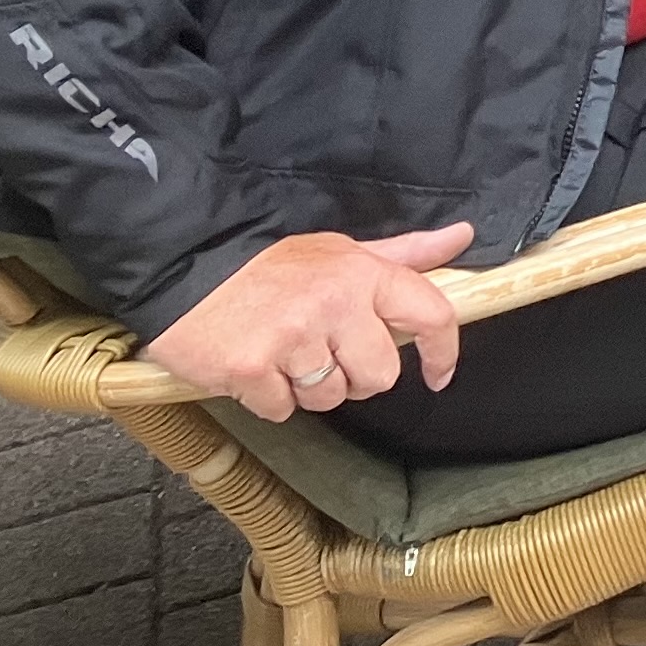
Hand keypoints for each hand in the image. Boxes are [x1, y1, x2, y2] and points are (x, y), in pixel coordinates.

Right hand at [148, 223, 472, 421]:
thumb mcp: (339, 250)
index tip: (440, 375)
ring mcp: (292, 338)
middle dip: (356, 375)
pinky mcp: (250, 369)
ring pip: (331, 397)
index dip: (445, 352)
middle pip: (379, 375)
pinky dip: (270, 398)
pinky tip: (255, 368)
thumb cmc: (267, 266)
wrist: (184, 271)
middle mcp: (334, 304)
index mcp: (362, 273)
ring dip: (309, 388)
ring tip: (284, 354)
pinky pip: (283, 409)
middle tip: (323, 352)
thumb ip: (404, 253)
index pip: (431, 314)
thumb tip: (462, 236)